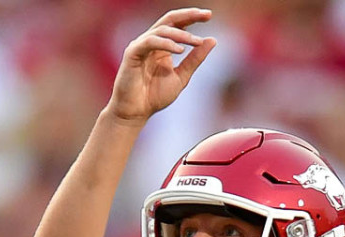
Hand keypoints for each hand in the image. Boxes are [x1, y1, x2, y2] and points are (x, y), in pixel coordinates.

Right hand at [105, 8, 216, 124]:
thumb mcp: (181, 76)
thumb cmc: (154, 96)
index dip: (192, 17)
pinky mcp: (132, 53)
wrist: (136, 113)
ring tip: (196, 42)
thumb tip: (212, 40)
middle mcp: (151, 42)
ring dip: (181, 34)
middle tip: (206, 15)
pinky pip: (150, 41)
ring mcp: (140, 46)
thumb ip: (195, 59)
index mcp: (162, 46)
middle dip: (188, 15)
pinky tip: (180, 50)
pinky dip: (166, 43)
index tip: (209, 15)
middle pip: (169, 19)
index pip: (177, 24)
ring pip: (162, 30)